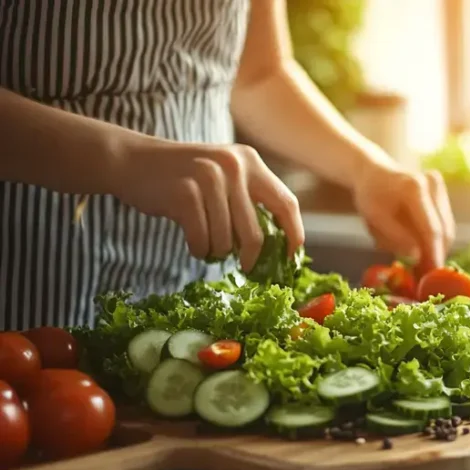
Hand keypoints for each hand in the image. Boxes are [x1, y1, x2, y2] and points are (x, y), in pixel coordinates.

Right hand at [115, 141, 304, 270]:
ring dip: (217, 252)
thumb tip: (278, 246)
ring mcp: (209, 178)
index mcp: (250, 162)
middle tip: (246, 267)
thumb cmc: (183, 177)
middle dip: (253, 257)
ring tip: (207, 244)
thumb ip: (248, 200)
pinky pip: (202, 240)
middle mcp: (233, 166)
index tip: (292, 257)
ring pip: (227, 240)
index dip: (294, 234)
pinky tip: (194, 244)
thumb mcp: (223, 175)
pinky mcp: (185, 194)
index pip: (287, 203)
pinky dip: (199, 250)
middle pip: (257, 232)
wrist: (132, 160)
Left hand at [352, 162, 454, 270]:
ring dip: (434, 250)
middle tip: (426, 279)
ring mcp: (440, 188)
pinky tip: (419, 249)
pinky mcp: (443, 194)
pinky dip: (432, 240)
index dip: (433, 256)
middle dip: (435, 256)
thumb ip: (396, 237)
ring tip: (420, 267)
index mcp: (415, 188)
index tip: (431, 278)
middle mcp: (433, 184)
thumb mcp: (374, 218)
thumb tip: (417, 258)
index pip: (431, 229)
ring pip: (446, 230)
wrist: (374, 172)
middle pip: (444, 231)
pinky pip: (443, 225)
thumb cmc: (370, 196)